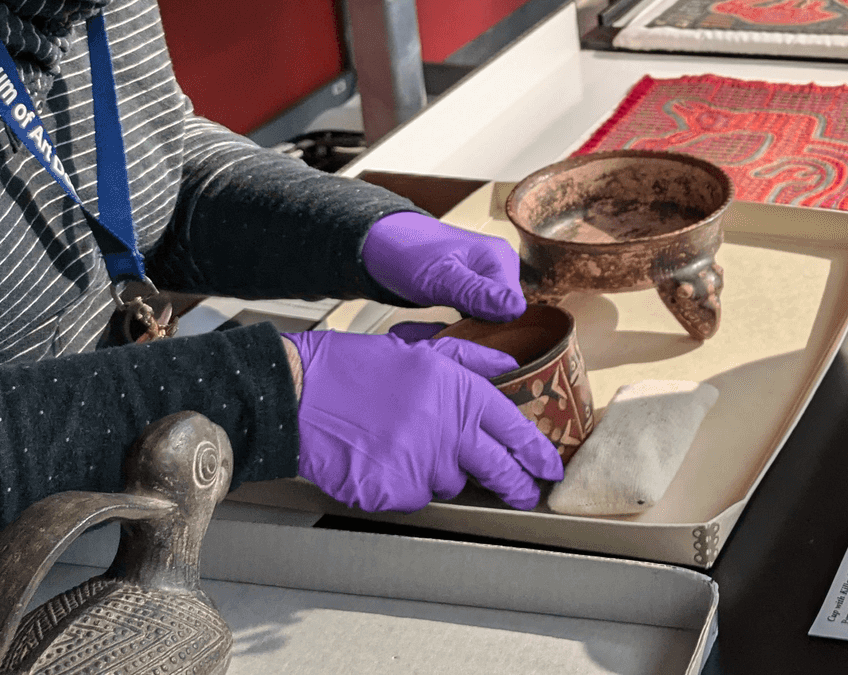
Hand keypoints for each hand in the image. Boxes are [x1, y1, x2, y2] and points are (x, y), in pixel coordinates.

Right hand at [287, 329, 562, 512]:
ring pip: (449, 483)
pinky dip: (403, 486)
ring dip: (439, 473)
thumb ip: (470, 359)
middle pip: (496, 468)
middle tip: (525, 494)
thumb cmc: (355, 368)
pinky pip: (412, 498)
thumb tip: (507, 366)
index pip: (512, 429)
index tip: (548, 467)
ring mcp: (420, 463)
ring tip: (406, 447)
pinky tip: (382, 462)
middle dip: (515, 485)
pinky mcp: (392, 491)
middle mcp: (447, 429)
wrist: (298, 395)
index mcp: (459, 391)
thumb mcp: (419, 349)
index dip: (535, 452)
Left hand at [362, 212, 523, 320]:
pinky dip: (459, 326)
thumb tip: (516, 309)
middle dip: (478, 332)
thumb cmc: (405, 252)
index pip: (513, 310)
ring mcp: (487, 279)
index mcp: (500, 259)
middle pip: (504, 316)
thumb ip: (476, 293)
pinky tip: (442, 327)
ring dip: (467, 331)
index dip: (491, 329)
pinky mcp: (473, 289)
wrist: (379, 243)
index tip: (462, 335)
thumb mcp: (439, 277)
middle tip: (445, 334)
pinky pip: (476, 316)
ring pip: (490, 319)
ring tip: (440, 330)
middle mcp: (500, 268)